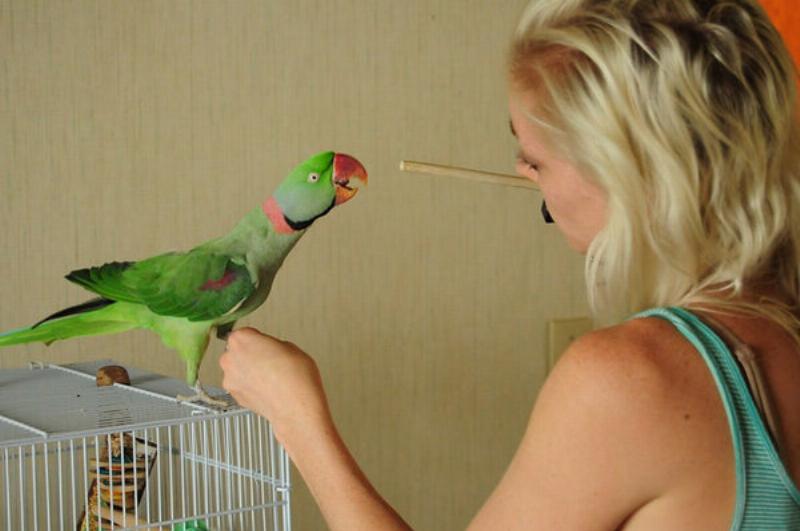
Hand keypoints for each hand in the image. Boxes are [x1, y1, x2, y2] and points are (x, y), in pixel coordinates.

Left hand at [219, 327, 332, 447]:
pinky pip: (240, 384)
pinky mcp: (235, 396)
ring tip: (270, 375)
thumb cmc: (296, 377)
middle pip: (236, 350)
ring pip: (237, 368)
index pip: (244, 333)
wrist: (296, 407)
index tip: (266, 343)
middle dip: (250, 354)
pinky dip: (250, 385)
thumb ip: (271, 344)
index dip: (258, 338)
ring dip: (248, 370)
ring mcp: (230, 378)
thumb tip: (269, 350)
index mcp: (242, 339)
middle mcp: (230, 358)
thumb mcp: (290, 347)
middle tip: (269, 359)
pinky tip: (267, 387)